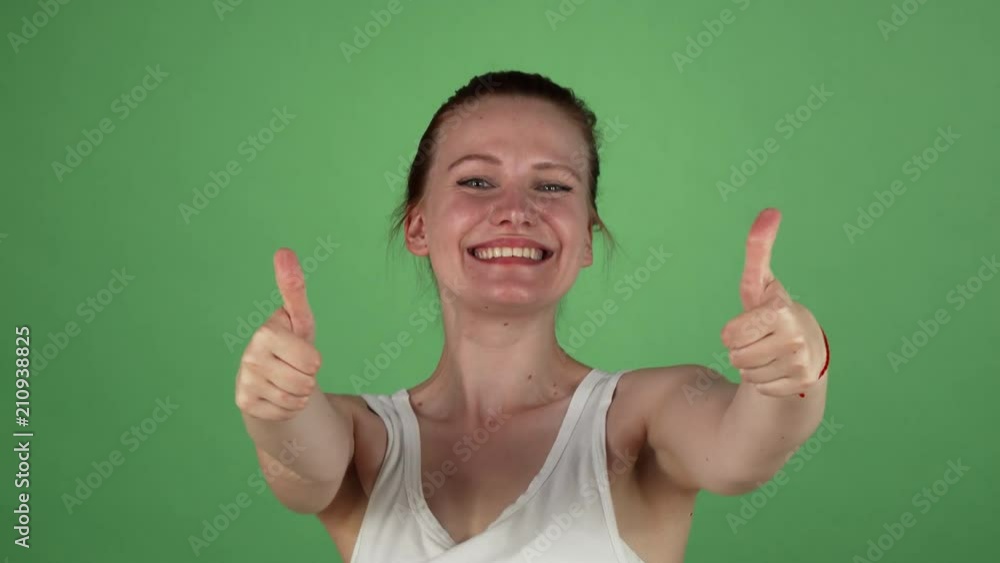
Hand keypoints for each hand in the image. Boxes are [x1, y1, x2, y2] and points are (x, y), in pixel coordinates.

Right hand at [235, 248, 321, 419]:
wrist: (268, 376)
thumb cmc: (289, 343)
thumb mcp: (299, 318)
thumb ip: (294, 288)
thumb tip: (283, 251)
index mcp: (266, 333)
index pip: (312, 361)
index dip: (313, 360)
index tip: (300, 351)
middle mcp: (250, 357)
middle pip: (305, 382)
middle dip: (308, 378)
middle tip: (295, 368)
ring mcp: (245, 381)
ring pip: (296, 399)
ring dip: (300, 394)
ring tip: (288, 380)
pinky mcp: (244, 403)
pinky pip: (285, 412)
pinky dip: (288, 407)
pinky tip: (277, 395)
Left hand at [720, 209, 825, 397]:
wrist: (806, 343)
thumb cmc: (772, 309)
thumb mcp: (760, 282)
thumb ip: (759, 248)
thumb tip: (770, 211)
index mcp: (780, 312)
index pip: (729, 335)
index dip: (733, 331)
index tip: (749, 324)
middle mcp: (793, 338)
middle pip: (736, 357)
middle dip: (741, 349)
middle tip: (758, 338)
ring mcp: (800, 363)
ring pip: (748, 374)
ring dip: (751, 365)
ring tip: (767, 351)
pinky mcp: (802, 384)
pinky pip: (762, 388)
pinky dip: (765, 381)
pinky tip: (778, 367)